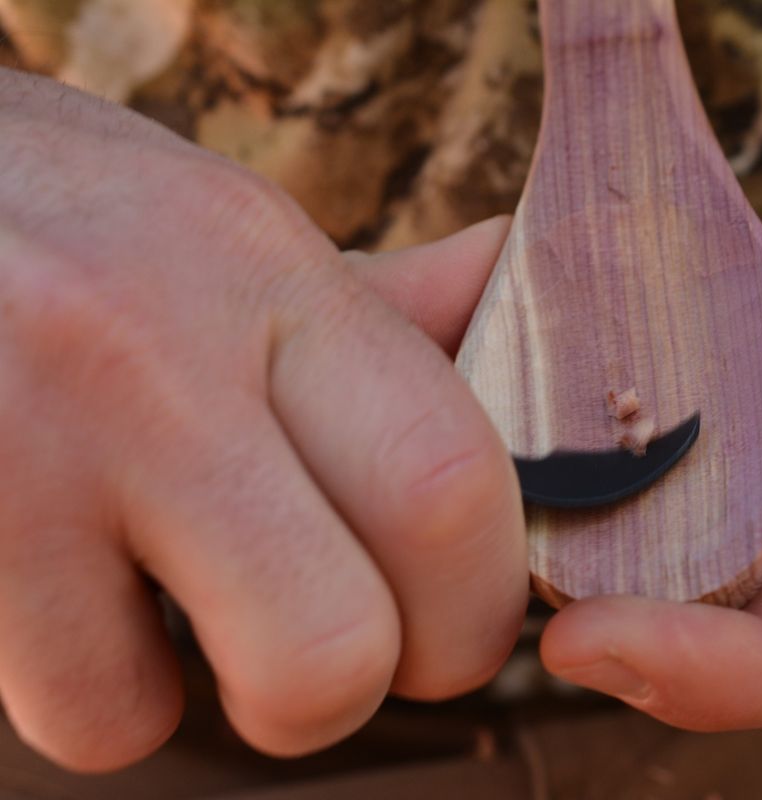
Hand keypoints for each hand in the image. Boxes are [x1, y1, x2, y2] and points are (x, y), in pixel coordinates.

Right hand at [0, 69, 525, 769]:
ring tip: (179, 597)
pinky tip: (84, 594)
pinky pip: (78, 712)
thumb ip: (379, 298)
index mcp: (263, 270)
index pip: (450, 481)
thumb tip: (505, 276)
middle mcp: (148, 361)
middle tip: (337, 643)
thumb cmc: (65, 225)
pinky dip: (105, 690)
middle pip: (345, 639)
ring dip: (214, 694)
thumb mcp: (226, 230)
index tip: (454, 614)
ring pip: (181, 712)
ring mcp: (22, 457)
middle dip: (372, 685)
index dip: (480, 601)